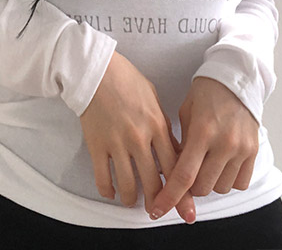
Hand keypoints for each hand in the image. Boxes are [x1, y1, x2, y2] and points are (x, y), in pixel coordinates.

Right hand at [80, 51, 195, 222]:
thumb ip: (164, 126)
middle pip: (154, 183)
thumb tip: (173, 151)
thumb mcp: (154, 98)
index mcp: (157, 125)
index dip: (182, 192)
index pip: (175, 168)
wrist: (96, 70)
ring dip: (133, 200)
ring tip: (134, 202)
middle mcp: (139, 138)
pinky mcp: (96, 144)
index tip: (185, 207)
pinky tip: (112, 192)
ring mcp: (117, 143)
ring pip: (129, 185)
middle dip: (159, 203)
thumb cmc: (125, 79)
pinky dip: (108, 190)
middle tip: (160, 211)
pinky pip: (102, 177)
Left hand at [149, 76, 259, 222]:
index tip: (158, 209)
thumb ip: (180, 142)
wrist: (235, 79)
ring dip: (209, 183)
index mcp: (202, 132)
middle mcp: (224, 143)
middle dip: (189, 187)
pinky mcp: (254, 151)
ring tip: (204, 164)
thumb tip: (172, 170)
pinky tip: (220, 164)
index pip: (184, 174)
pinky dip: (227, 180)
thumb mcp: (185, 113)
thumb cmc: (205, 93)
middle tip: (184, 173)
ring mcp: (241, 149)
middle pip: (202, 187)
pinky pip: (240, 182)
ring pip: (221, 187)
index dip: (169, 196)